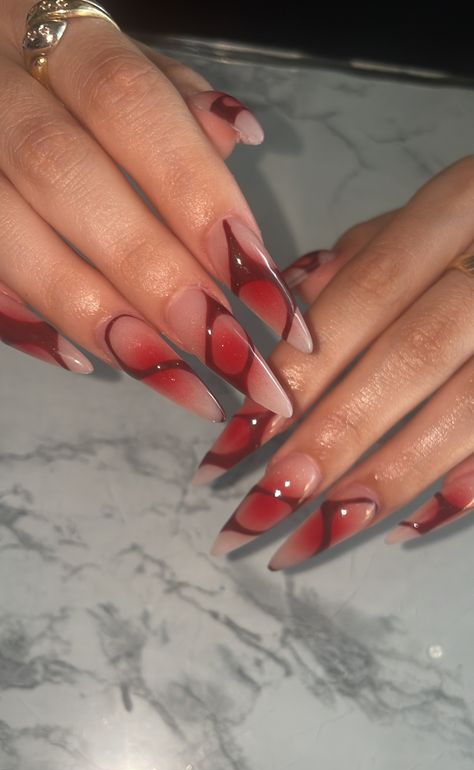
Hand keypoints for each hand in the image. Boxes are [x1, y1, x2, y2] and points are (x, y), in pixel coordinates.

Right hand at [0, 0, 311, 421]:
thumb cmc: (70, 78)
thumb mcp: (125, 64)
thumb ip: (174, 100)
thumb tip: (237, 135)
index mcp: (62, 44)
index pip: (128, 105)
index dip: (193, 190)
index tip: (257, 276)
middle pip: (63, 175)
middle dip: (149, 269)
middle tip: (222, 346)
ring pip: (6, 233)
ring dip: (92, 312)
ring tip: (169, 372)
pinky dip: (24, 320)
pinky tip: (84, 360)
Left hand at [196, 158, 473, 564]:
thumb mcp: (430, 216)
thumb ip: (365, 256)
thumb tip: (285, 307)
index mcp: (457, 212)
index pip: (366, 294)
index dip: (304, 368)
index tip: (240, 438)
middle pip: (412, 356)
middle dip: (334, 435)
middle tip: (264, 504)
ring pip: (466, 408)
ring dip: (387, 478)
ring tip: (316, 535)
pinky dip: (464, 486)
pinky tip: (403, 527)